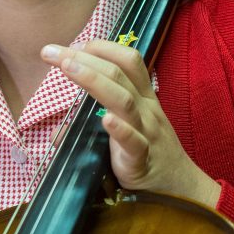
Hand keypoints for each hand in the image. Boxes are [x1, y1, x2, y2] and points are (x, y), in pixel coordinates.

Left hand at [41, 40, 221, 207]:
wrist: (180, 188)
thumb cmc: (149, 154)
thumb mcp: (126, 131)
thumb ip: (93, 124)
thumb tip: (57, 129)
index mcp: (143, 98)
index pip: (127, 61)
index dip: (102, 48)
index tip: (74, 45)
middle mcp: (146, 109)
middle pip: (118, 74)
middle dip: (84, 58)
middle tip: (52, 52)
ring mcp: (146, 132)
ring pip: (124, 101)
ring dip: (94, 80)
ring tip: (68, 67)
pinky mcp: (142, 159)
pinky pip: (134, 143)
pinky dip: (120, 130)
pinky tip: (105, 121)